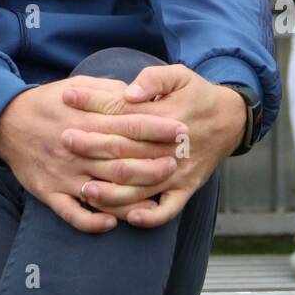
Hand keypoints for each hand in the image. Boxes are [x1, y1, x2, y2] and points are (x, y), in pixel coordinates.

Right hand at [0, 76, 189, 234]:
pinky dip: (92, 221)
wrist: (6, 122)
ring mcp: (63, 174)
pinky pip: (72, 214)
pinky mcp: (49, 193)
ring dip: (130, 195)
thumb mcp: (77, 86)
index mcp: (84, 119)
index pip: (126, 124)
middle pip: (119, 159)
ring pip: (102, 190)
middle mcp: (75, 148)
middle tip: (177, 163)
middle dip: (151, 163)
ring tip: (156, 197)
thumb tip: (138, 96)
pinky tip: (111, 223)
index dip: (155, 127)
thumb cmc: (48, 103)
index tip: (179, 128)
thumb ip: (108, 91)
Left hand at [61, 64, 247, 227]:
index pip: (121, 112)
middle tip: (64, 140)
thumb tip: (129, 92)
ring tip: (85, 190)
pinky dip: (149, 217)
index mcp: (165, 116)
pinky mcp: (186, 188)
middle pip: (124, 150)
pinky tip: (127, 218)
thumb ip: (153, 79)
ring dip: (112, 191)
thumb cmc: (197, 94)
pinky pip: (168, 210)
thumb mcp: (180, 75)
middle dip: (92, 146)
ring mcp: (178, 171)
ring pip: (141, 187)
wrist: (230, 119)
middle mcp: (169, 147)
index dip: (92, 104)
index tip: (67, 98)